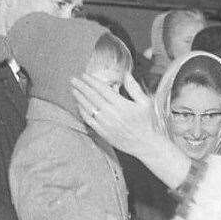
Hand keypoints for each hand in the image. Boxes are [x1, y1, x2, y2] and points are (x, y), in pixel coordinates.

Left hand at [71, 73, 191, 188]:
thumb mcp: (145, 103)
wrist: (146, 144)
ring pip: (88, 107)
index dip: (92, 81)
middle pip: (92, 96)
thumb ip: (134, 88)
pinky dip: (82, 111)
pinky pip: (89, 120)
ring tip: (73, 90)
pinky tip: (79, 105)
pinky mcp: (102, 133)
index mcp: (121, 104)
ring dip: (79, 97)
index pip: (102, 89)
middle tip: (73, 80)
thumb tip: (126, 74)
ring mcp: (105, 124)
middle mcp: (111, 113)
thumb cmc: (147, 123)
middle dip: (81, 86)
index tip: (84, 75)